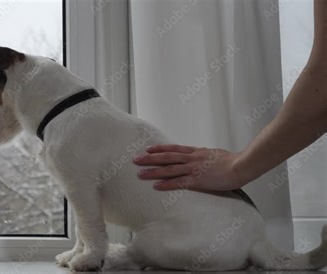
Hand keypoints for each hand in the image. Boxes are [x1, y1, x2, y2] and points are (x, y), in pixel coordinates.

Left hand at [133, 144, 249, 190]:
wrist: (241, 165)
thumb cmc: (233, 161)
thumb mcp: (215, 154)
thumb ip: (205, 156)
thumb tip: (201, 158)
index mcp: (197, 152)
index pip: (174, 148)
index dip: (160, 148)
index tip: (148, 149)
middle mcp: (192, 158)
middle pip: (167, 157)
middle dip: (150, 159)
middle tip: (136, 159)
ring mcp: (193, 169)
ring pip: (169, 169)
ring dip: (153, 171)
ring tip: (140, 173)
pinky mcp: (197, 180)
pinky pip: (178, 182)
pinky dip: (166, 184)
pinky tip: (155, 186)